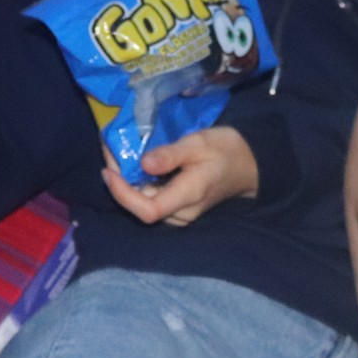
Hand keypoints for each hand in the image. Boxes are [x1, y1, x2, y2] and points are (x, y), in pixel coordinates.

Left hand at [101, 126, 257, 226]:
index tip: (110, 172)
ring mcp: (179, 214)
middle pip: (140, 207)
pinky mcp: (176, 209)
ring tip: (115, 153)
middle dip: (119, 182)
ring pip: (142, 203)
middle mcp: (181, 213)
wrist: (248, 164)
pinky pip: (150, 199)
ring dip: (125, 181)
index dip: (124, 195)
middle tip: (109, 151)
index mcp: (189, 196)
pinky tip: (131, 163)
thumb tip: (143, 162)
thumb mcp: (199, 143)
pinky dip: (136, 182)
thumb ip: (171, 154)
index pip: (149, 210)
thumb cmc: (226, 150)